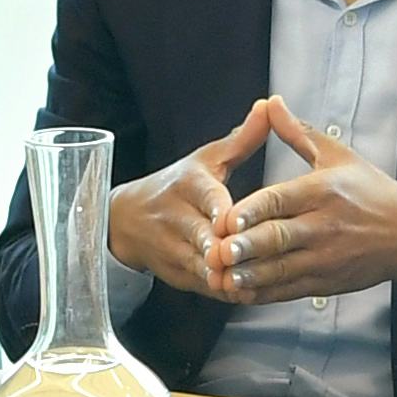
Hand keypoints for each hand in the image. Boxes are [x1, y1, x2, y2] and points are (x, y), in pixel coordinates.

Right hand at [108, 113, 258, 300]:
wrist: (127, 220)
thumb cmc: (178, 186)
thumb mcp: (206, 159)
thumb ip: (242, 139)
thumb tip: (270, 105)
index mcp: (188, 185)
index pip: (207, 198)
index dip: (221, 212)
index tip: (233, 222)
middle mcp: (177, 217)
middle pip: (203, 237)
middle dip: (224, 250)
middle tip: (247, 258)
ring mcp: (174, 249)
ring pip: (202, 266)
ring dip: (226, 275)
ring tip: (253, 280)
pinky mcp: (177, 274)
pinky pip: (202, 286)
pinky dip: (223, 290)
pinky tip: (246, 291)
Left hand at [215, 111, 396, 301]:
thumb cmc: (374, 193)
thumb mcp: (339, 156)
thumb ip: (298, 132)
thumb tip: (271, 103)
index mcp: (324, 191)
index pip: (283, 200)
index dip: (254, 211)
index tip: (230, 218)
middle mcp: (324, 225)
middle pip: (279, 237)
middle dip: (248, 246)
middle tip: (221, 250)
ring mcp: (325, 257)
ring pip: (281, 269)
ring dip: (251, 275)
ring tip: (224, 276)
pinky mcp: (326, 281)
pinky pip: (290, 290)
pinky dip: (265, 293)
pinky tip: (242, 292)